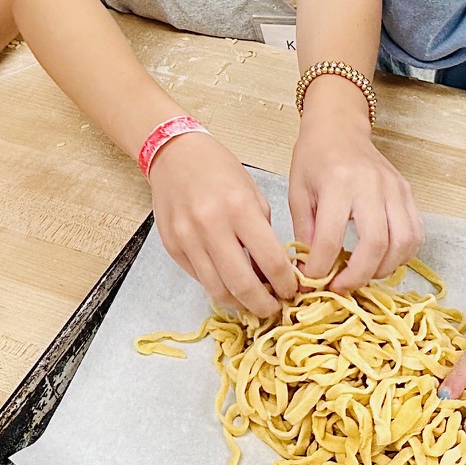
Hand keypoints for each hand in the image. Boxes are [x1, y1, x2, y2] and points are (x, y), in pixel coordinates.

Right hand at [149, 131, 299, 318]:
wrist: (174, 155)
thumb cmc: (219, 170)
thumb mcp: (252, 193)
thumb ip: (263, 232)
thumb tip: (272, 272)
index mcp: (239, 208)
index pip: (271, 260)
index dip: (286, 284)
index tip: (293, 292)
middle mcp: (211, 226)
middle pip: (243, 284)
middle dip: (264, 305)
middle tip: (274, 309)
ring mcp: (187, 239)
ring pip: (217, 290)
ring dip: (239, 304)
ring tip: (252, 304)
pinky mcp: (172, 247)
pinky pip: (199, 278)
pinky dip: (217, 287)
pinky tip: (229, 285)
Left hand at [289, 84, 423, 291]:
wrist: (339, 127)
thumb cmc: (314, 157)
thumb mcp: (298, 191)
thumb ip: (304, 231)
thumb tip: (311, 270)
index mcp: (337, 183)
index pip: (331, 237)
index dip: (321, 267)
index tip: (312, 281)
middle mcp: (371, 185)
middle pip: (375, 244)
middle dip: (358, 275)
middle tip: (341, 286)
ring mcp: (395, 189)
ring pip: (403, 242)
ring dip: (384, 269)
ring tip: (362, 274)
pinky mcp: (408, 192)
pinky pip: (416, 233)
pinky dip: (402, 255)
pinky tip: (382, 259)